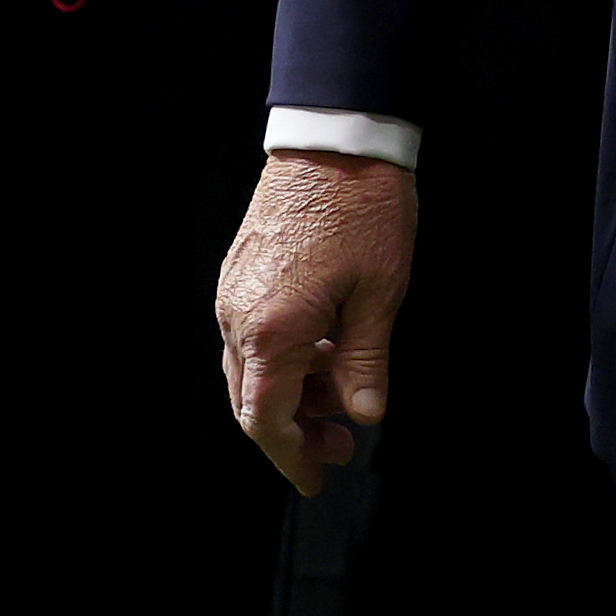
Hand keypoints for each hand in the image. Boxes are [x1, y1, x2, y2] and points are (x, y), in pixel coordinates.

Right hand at [220, 149, 418, 492]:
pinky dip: (287, 357)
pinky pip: (253, 334)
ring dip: (294, 392)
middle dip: (296, 430)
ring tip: (345, 395)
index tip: (317, 479)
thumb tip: (365, 413)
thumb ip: (368, 361)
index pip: (268, 420)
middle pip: (253, 401)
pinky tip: (327, 351)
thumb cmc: (364, 207)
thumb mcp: (381, 293)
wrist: (336, 137)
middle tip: (341, 446)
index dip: (293, 456)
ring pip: (253, 368)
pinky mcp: (241, 272)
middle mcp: (239, 316)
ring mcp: (234, 292)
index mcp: (271, 330)